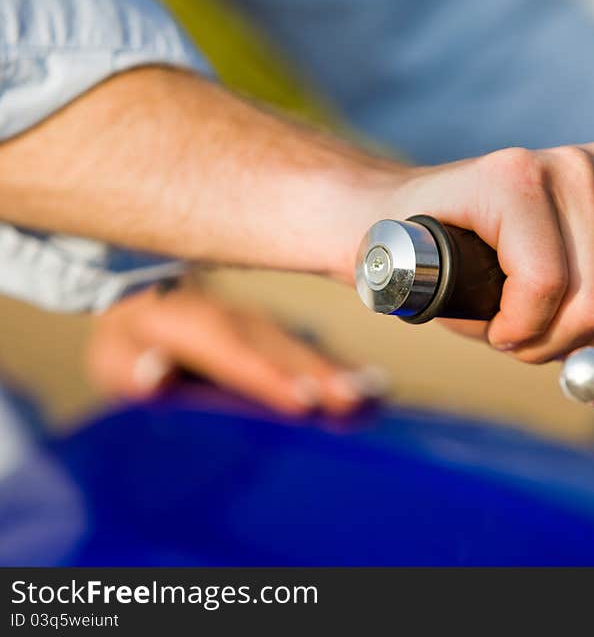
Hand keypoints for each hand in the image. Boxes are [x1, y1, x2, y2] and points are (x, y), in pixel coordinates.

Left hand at [85, 283, 386, 415]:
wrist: (156, 293)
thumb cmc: (134, 339)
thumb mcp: (114, 354)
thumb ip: (130, 365)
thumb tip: (155, 373)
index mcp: (193, 325)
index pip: (232, 352)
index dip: (268, 377)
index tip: (304, 401)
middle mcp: (240, 322)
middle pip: (282, 352)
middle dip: (319, 378)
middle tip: (355, 401)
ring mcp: (266, 327)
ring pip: (305, 351)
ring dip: (340, 374)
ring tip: (374, 396)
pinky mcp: (283, 338)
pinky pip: (317, 353)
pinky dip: (346, 369)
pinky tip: (377, 388)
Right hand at [382, 144, 593, 403]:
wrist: (396, 240)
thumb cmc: (486, 275)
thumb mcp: (570, 314)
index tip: (584, 340)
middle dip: (585, 345)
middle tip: (537, 335)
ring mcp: (566, 165)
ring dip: (545, 341)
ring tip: (512, 323)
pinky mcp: (514, 177)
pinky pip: (544, 285)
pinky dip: (517, 325)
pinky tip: (494, 317)